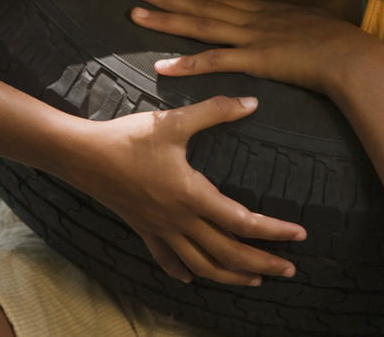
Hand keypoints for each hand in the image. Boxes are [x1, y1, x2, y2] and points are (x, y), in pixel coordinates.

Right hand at [65, 95, 305, 285]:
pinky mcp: (143, 229)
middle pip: (228, 253)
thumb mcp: (175, 120)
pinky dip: (184, 271)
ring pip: (201, 265)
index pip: (242, 221)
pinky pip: (167, 259)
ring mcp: (160, 229)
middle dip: (262, 264)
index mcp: (191, 195)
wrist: (83, 156)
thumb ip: (216, 110)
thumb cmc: (130, 137)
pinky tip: (191, 278)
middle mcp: (178, 220)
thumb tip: (252, 102)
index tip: (299, 235)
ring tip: (255, 280)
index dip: (274, 230)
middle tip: (290, 269)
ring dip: (231, 275)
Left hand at [130, 0, 379, 94]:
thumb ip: (293, 24)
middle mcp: (253, 18)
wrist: (352, 55)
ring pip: (200, 26)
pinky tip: (163, 66)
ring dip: (166, 20)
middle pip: (202, 6)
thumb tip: (289, 25)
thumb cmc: (339, 43)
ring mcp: (252, 37)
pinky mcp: (255, 60)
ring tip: (136, 14)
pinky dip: (187, 64)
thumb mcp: (312, 23)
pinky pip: (215, 62)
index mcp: (266, 10)